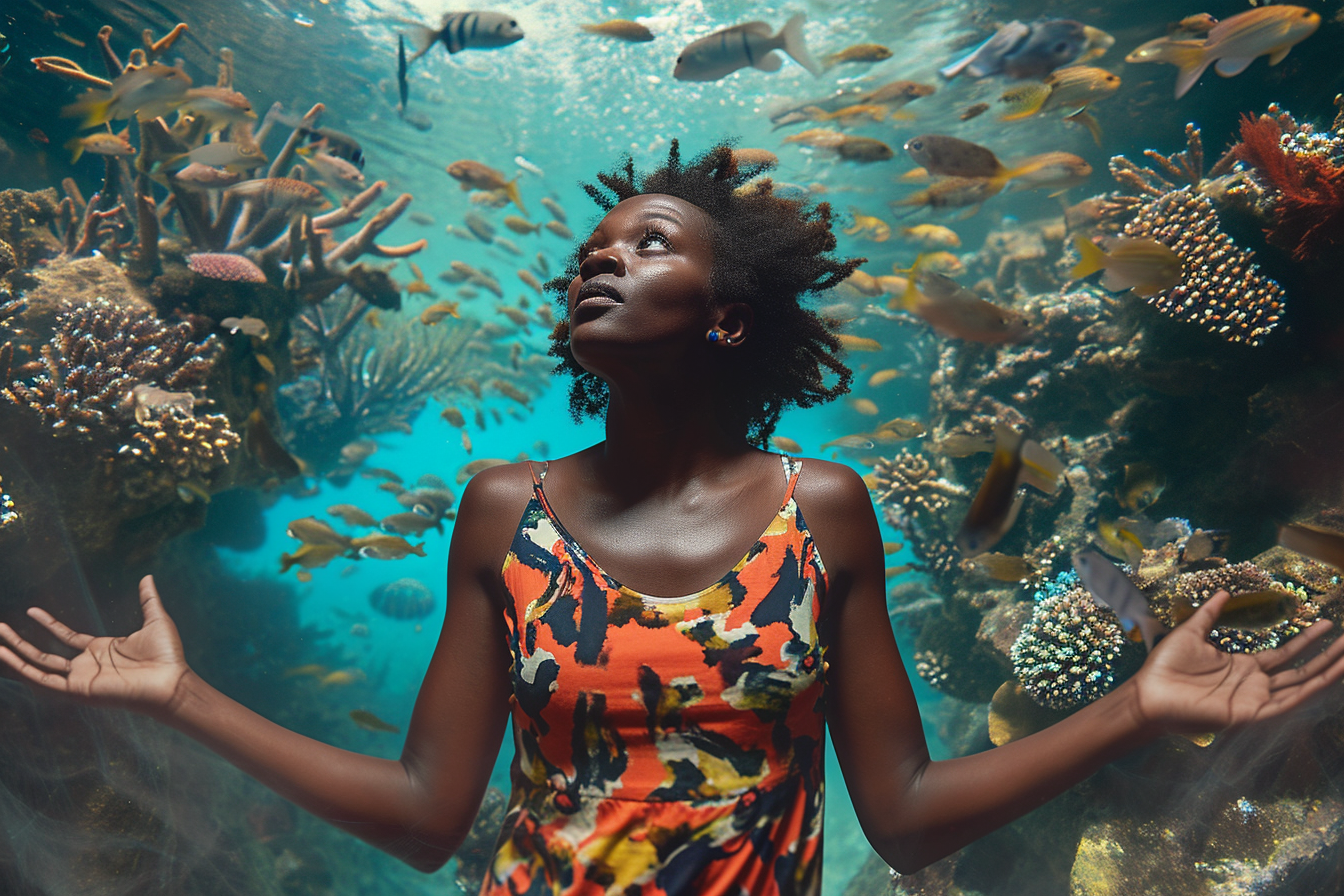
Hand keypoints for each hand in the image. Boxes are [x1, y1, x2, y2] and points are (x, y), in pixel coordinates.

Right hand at [0, 575, 189, 716]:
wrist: (170, 680)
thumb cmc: (167, 656)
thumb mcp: (156, 620)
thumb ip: (148, 599)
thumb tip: (147, 576)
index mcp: (101, 651)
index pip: (66, 637)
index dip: (48, 624)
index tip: (31, 611)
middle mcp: (86, 666)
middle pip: (44, 653)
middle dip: (21, 641)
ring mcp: (79, 678)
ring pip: (38, 665)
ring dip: (15, 653)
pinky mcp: (76, 690)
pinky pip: (42, 680)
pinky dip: (21, 668)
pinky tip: (5, 655)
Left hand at [1133, 590, 1343, 734]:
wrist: (1148, 693)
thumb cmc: (1166, 667)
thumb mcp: (1191, 632)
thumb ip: (1210, 614)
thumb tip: (1223, 592)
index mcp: (1244, 667)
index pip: (1285, 654)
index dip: (1307, 640)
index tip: (1327, 623)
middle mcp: (1255, 684)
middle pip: (1300, 669)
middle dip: (1327, 655)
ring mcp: (1255, 700)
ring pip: (1300, 685)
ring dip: (1327, 672)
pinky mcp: (1251, 714)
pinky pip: (1286, 702)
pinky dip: (1308, 691)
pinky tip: (1328, 677)